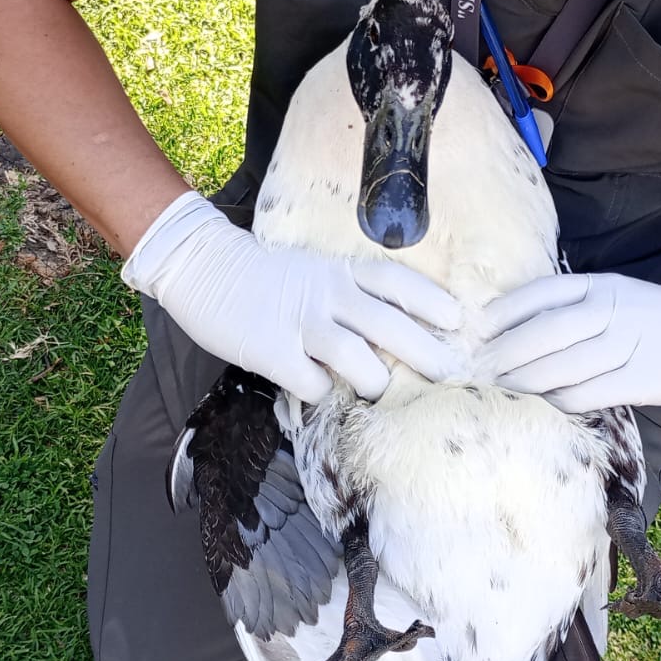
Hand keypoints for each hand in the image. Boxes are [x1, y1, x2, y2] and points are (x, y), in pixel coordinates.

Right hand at [122, 192, 460, 403]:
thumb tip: (388, 333)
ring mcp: (302, 324)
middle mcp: (328, 294)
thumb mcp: (314, 271)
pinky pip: (314, 384)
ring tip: (379, 391)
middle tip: (451, 375)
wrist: (202, 267)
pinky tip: (317, 388)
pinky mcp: (274, 353)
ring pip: (359, 359)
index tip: (458, 321)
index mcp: (340, 271)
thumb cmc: (264, 276)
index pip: (396, 282)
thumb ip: (348, 295)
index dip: (431, 302)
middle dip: (427, 353)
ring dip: (376, 382)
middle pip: (391, 324)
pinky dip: (323, 392)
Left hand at [477, 272, 660, 412]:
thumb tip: (519, 330)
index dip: (504, 313)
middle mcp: (610, 310)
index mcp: (602, 285)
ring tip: (503, 387)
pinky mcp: (637, 380)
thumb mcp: (618, 296)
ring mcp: (625, 345)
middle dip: (504, 353)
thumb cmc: (660, 318)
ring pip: (557, 367)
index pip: (541, 294)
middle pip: (542, 333)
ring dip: (523, 380)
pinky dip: (557, 399)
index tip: (479, 330)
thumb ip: (576, 307)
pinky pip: (582, 394)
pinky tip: (547, 400)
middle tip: (480, 368)